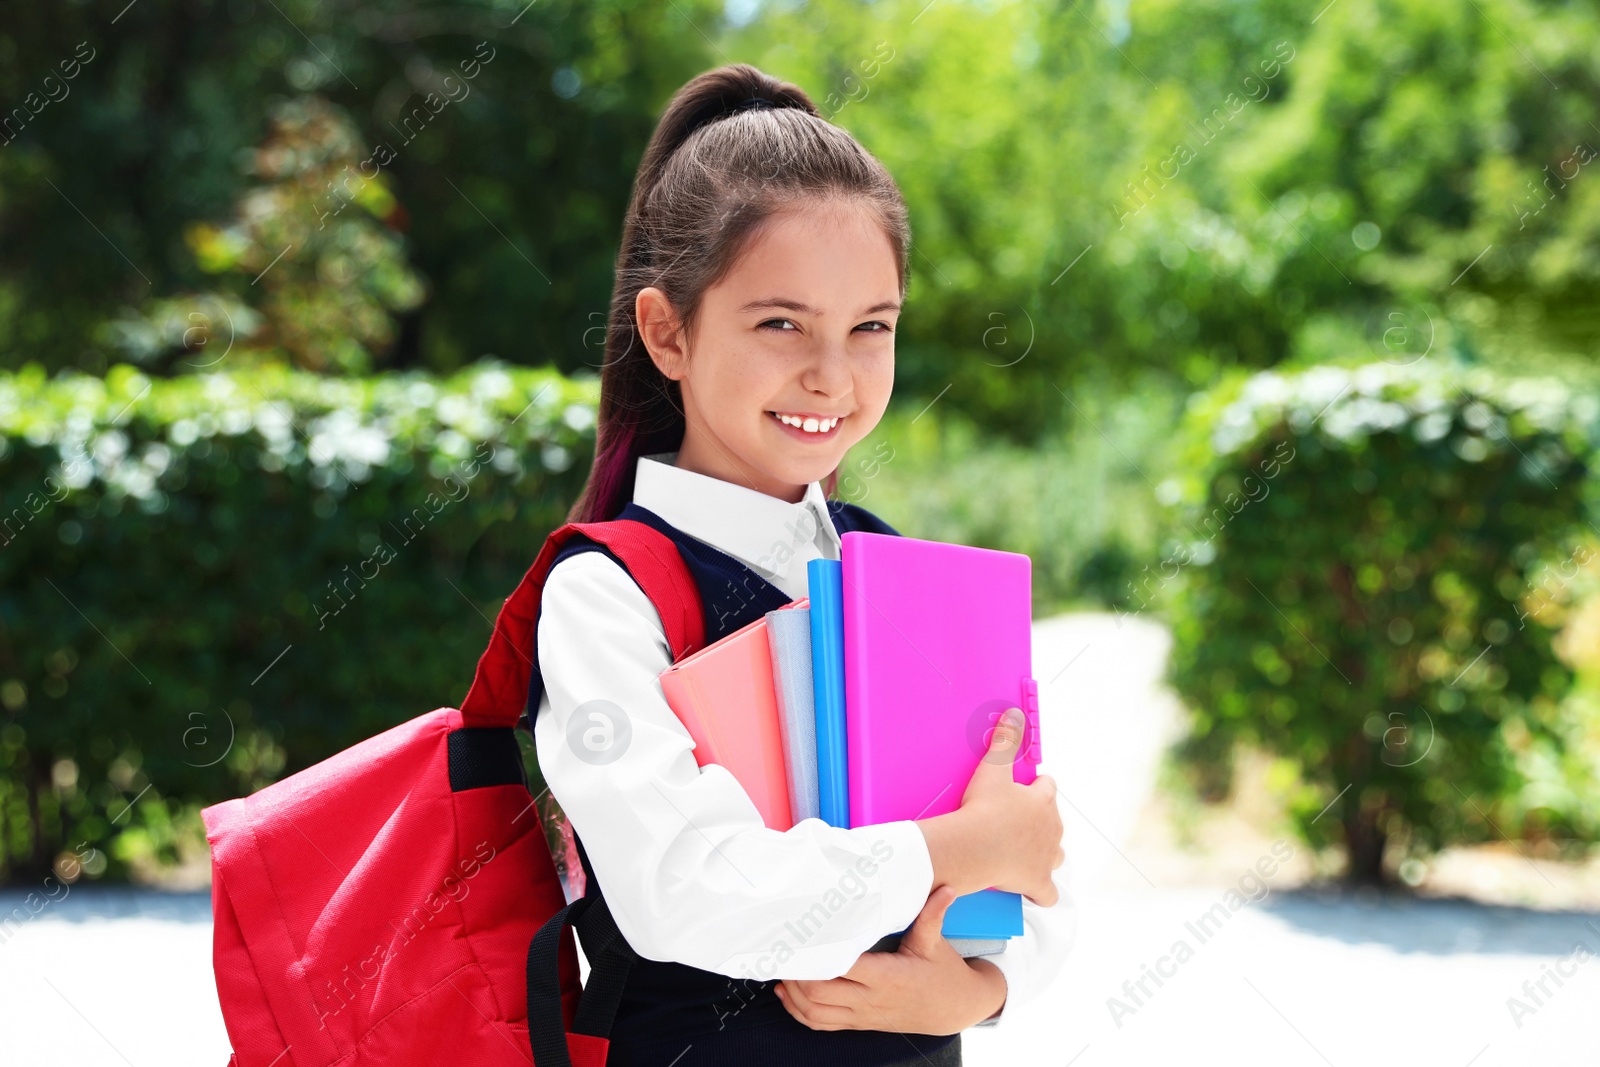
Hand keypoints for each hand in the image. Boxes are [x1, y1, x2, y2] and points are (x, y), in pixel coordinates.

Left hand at [774, 885, 1005, 1034]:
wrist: (952, 1009)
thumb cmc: (942, 972)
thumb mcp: (935, 943)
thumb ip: (933, 915)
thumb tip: (947, 889)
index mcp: (887, 978)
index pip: (842, 967)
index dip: (819, 954)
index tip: (802, 935)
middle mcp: (871, 1000)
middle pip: (819, 992)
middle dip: (797, 972)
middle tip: (784, 947)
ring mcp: (862, 1015)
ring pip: (815, 1012)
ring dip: (793, 993)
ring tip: (781, 968)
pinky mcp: (858, 1023)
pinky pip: (822, 1024)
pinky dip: (799, 1011)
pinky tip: (786, 994)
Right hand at [919, 706, 1064, 905]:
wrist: (973, 847)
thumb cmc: (983, 808)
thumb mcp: (992, 769)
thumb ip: (1005, 740)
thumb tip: (1015, 713)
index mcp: (1043, 801)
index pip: (1048, 788)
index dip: (1036, 788)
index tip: (1023, 789)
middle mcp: (1052, 829)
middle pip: (1053, 822)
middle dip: (1039, 821)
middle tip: (1013, 821)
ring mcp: (1047, 858)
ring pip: (1055, 854)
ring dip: (1043, 852)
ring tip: (1022, 851)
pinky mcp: (1038, 883)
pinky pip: (1048, 894)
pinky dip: (1043, 893)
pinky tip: (1034, 892)